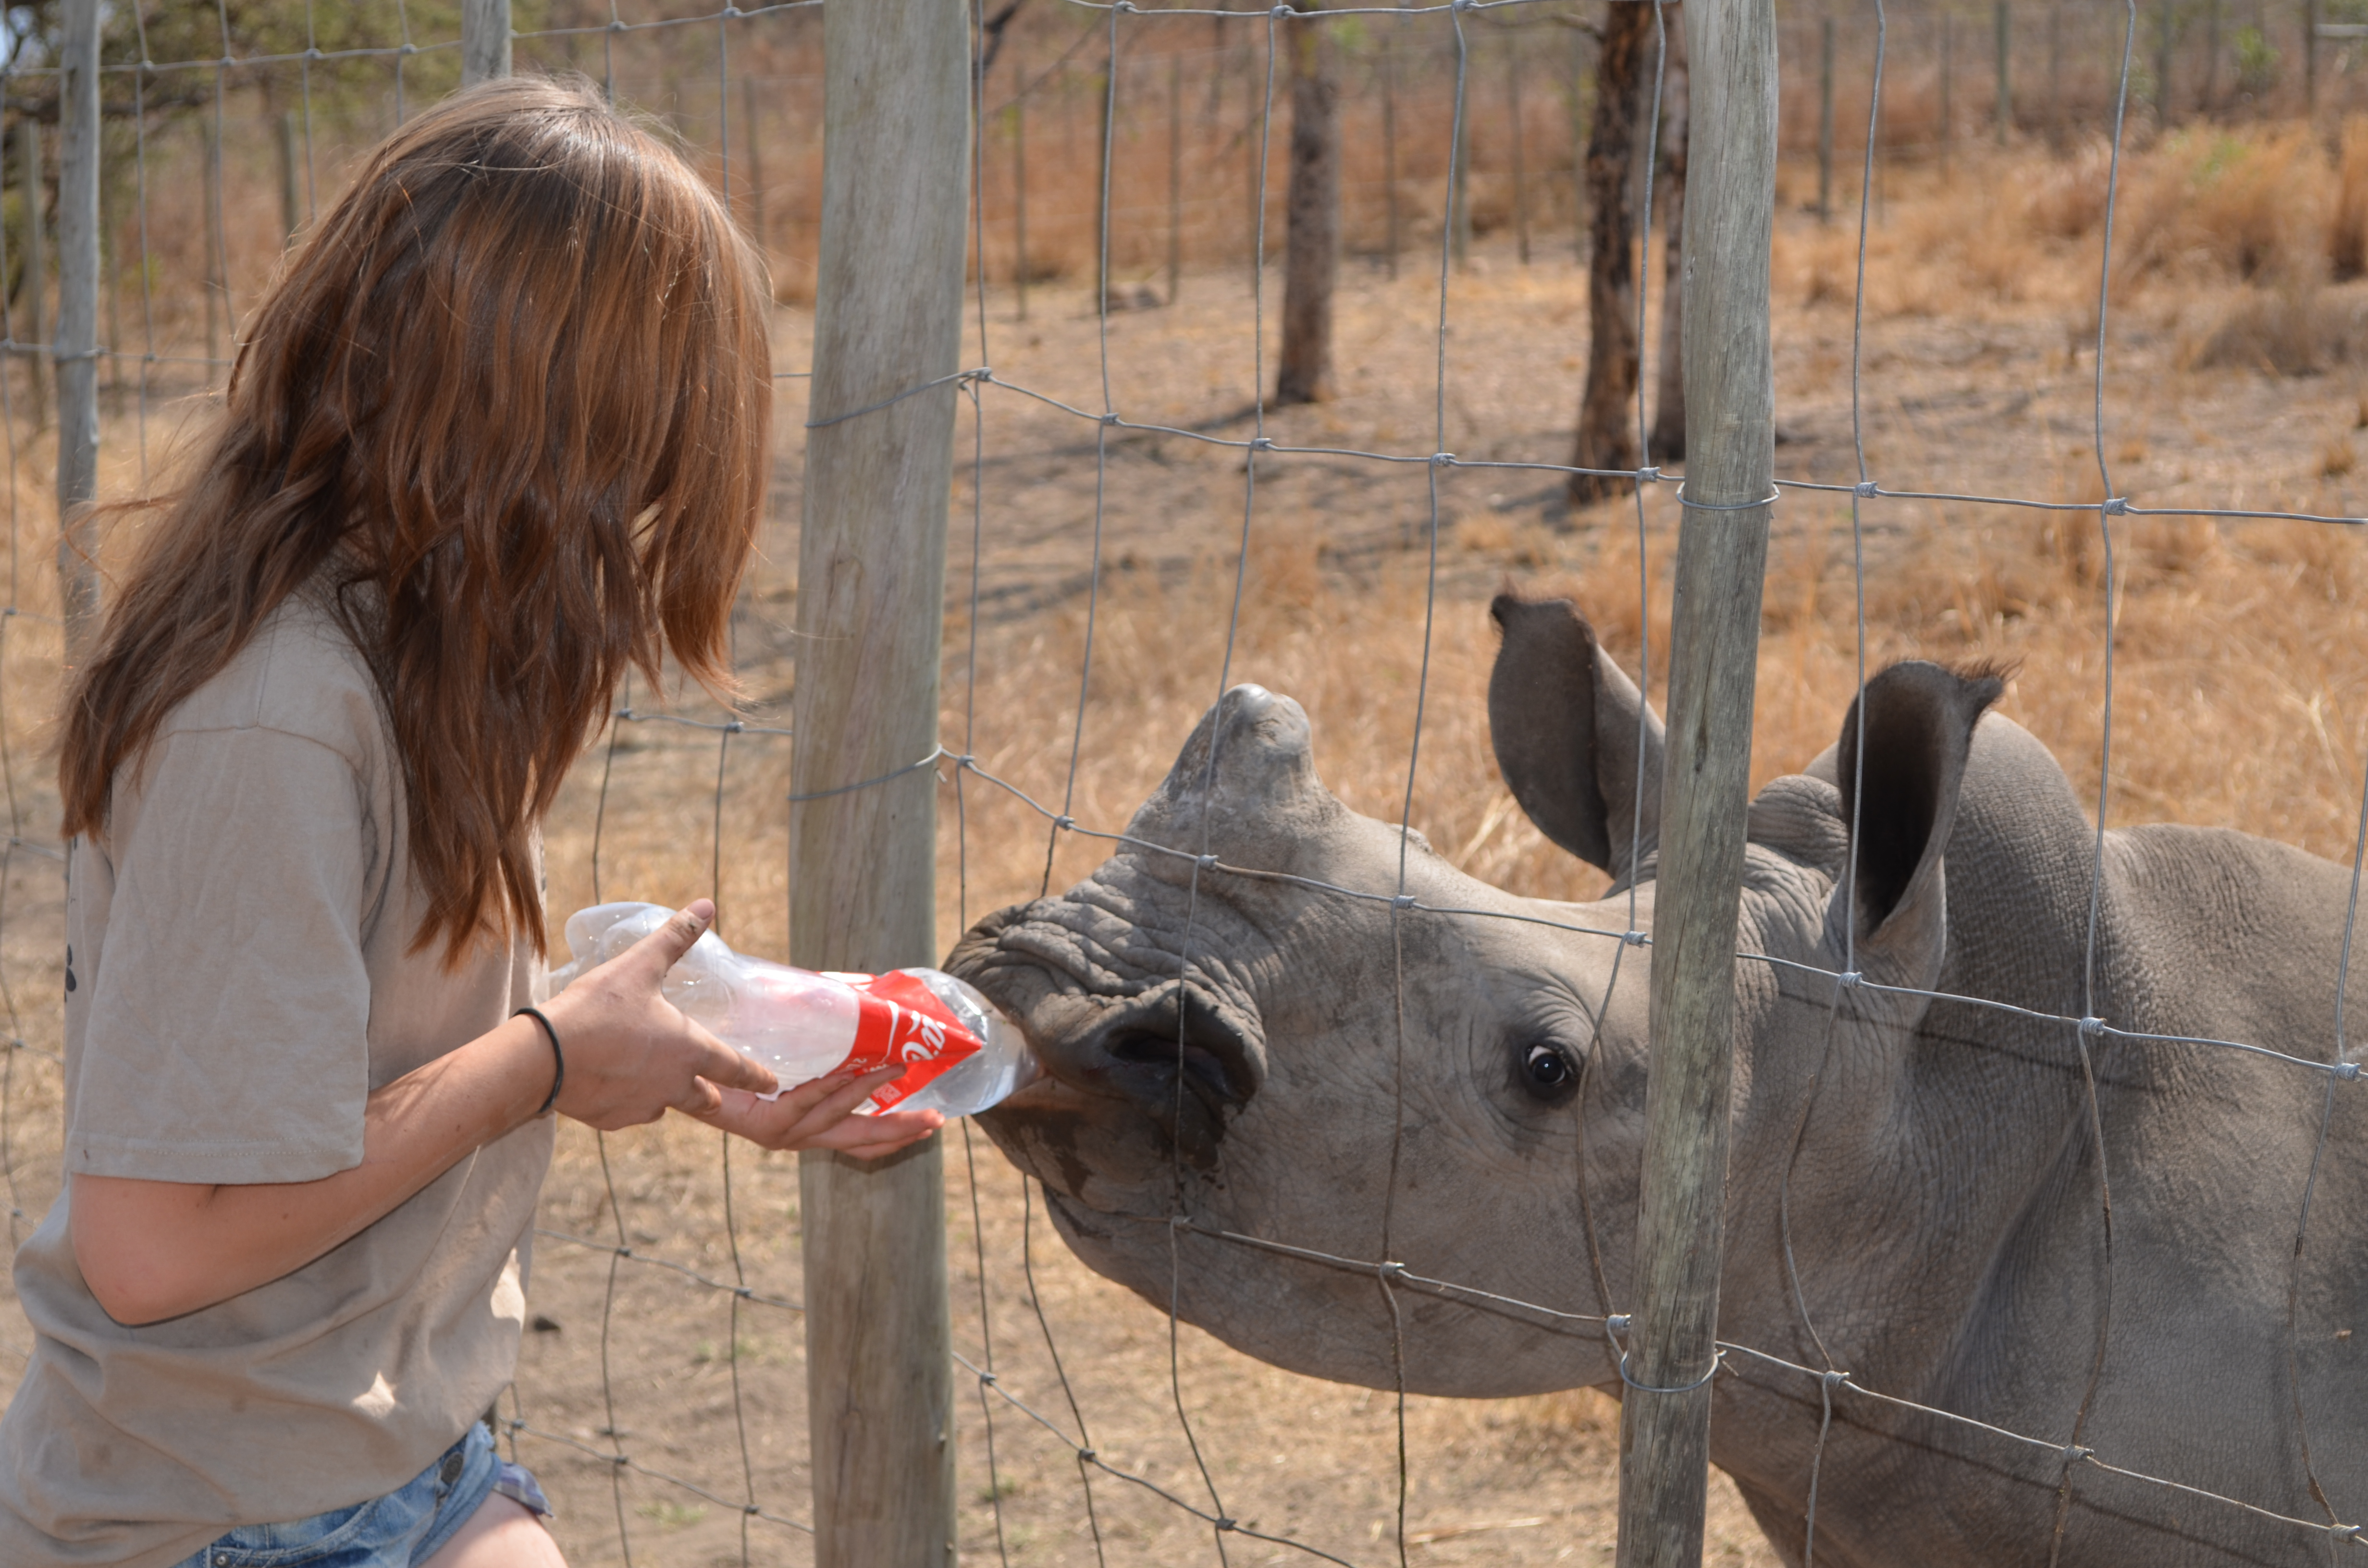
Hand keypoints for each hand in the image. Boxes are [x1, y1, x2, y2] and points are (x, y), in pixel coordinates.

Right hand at [537, 899, 777, 1129]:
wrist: (543, 1057)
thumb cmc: (596, 1009)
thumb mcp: (639, 965)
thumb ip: (676, 936)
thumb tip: (707, 905)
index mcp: (689, 1050)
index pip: (735, 1069)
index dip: (756, 1076)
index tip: (772, 1085)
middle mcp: (673, 1086)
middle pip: (706, 1098)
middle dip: (709, 1091)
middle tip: (711, 1086)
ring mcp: (643, 1107)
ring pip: (666, 1105)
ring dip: (665, 1093)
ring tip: (648, 1073)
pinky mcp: (613, 1120)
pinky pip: (631, 1113)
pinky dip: (629, 1100)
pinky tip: (613, 1081)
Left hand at [695, 1064, 944, 1158]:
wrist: (681, 1074)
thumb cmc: (727, 1065)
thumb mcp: (781, 1060)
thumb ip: (812, 1048)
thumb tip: (850, 1010)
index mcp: (805, 1127)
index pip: (858, 1140)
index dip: (894, 1135)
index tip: (930, 1123)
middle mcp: (798, 1136)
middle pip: (860, 1139)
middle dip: (900, 1129)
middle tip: (936, 1119)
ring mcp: (783, 1133)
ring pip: (839, 1117)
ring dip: (871, 1092)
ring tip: (899, 1066)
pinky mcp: (766, 1123)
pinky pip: (808, 1103)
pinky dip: (832, 1088)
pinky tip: (854, 1072)